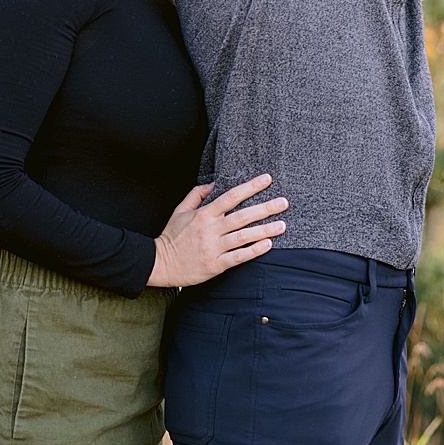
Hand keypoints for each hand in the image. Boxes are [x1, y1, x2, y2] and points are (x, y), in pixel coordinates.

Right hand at [148, 174, 287, 288]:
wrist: (159, 264)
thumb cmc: (171, 236)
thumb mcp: (180, 210)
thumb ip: (197, 194)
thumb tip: (214, 182)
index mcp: (204, 214)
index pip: (231, 196)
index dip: (251, 187)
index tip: (267, 179)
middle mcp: (211, 229)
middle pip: (242, 216)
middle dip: (265, 208)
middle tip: (284, 202)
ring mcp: (213, 248)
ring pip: (243, 236)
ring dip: (264, 230)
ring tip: (282, 224)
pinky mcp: (215, 265)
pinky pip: (238, 257)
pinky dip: (253, 250)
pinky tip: (267, 245)